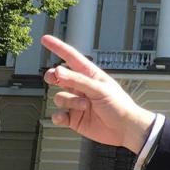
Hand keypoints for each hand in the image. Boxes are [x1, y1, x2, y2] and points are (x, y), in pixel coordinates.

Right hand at [42, 35, 155, 153]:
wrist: (124, 129)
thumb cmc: (119, 105)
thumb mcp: (99, 89)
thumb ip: (77, 80)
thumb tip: (58, 70)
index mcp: (91, 75)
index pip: (72, 58)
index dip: (59, 48)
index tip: (45, 39)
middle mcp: (82, 87)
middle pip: (59, 77)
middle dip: (53, 76)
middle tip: (54, 78)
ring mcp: (77, 103)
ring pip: (59, 97)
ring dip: (69, 101)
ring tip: (85, 106)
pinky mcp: (74, 118)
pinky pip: (58, 115)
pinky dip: (59, 117)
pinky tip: (67, 118)